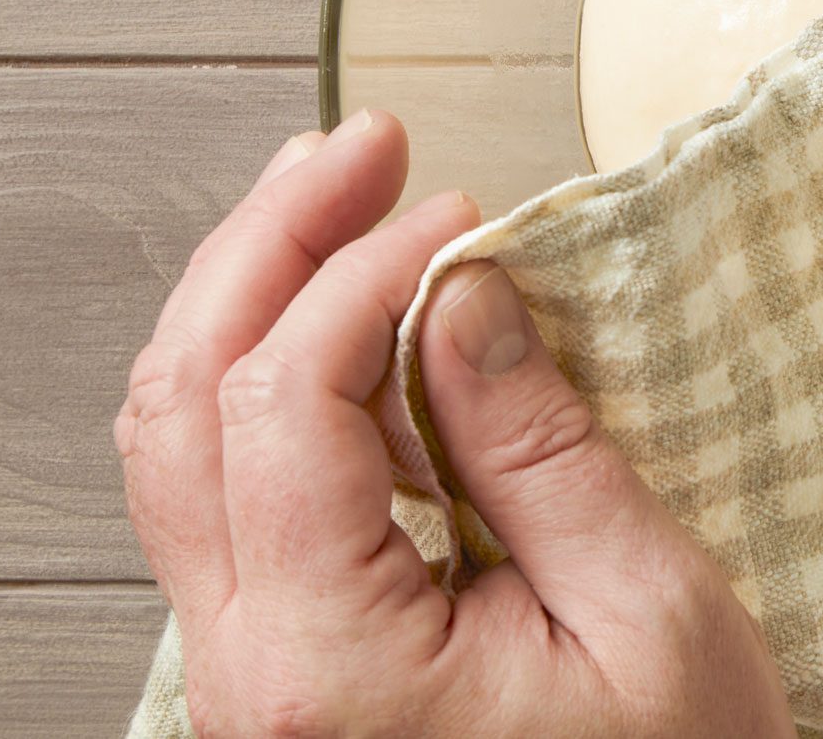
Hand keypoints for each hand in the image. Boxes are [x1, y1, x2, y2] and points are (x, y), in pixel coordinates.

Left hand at [116, 111, 793, 736]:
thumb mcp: (646, 610)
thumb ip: (540, 448)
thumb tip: (458, 295)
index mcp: (333, 669)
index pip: (280, 407)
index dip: (358, 277)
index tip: (455, 215)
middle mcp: (252, 673)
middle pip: (182, 407)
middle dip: (267, 247)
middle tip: (359, 150)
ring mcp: (250, 672)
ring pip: (176, 444)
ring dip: (250, 299)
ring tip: (333, 200)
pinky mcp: (281, 663)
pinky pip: (224, 492)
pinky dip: (266, 377)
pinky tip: (337, 319)